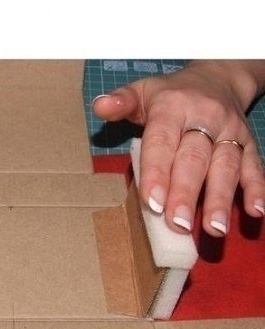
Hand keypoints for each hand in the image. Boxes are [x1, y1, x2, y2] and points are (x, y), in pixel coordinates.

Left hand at [92, 61, 264, 236]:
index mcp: (172, 107)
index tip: (152, 202)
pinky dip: (256, 189)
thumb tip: (100, 106)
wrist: (217, 79)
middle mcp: (205, 118)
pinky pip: (253, 166)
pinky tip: (255, 212)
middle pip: (194, 159)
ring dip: (220, 198)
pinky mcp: (248, 143)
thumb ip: (121, 101)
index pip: (162, 142)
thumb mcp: (142, 92)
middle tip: (177, 223)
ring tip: (214, 228)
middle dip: (185, 193)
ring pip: (225, 166)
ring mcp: (229, 131)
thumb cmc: (170, 96)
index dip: (157, 172)